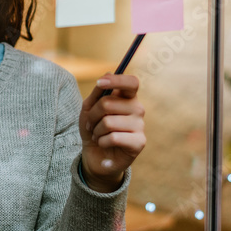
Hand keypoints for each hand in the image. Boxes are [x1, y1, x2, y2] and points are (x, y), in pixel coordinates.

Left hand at [78, 74, 145, 191]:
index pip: (131, 82)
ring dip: (96, 130)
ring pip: (108, 122)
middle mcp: (137, 109)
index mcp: (128, 97)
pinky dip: (102, 141)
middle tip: (91, 124)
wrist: (96, 155)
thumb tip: (107, 74)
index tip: (99, 83)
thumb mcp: (89, 108)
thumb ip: (97, 92)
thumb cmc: (94, 128)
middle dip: (92, 115)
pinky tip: (104, 144)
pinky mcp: (139, 142)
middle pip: (108, 102)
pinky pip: (113, 137)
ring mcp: (140, 125)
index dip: (116, 80)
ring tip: (98, 135)